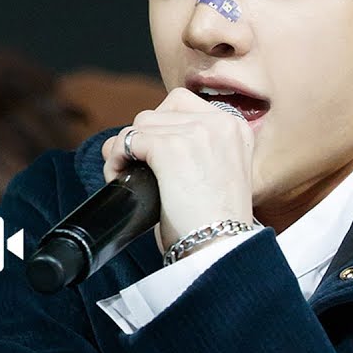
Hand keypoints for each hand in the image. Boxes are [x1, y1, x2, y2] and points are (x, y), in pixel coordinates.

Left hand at [101, 88, 254, 252]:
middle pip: (158, 112)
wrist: (220, 248)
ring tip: (126, 175)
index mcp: (235, 128)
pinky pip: (128, 140)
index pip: (182, 104)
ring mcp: (196, 132)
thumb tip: (127, 141)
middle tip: (135, 168)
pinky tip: (120, 177)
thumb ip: (191, 150)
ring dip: (126, 148)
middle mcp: (219, 123)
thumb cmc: (213, 224)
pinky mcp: (170, 147)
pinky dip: (117, 158)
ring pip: (141, 124)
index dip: (161, 127)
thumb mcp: (214, 175)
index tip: (156, 157)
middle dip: (140, 138)